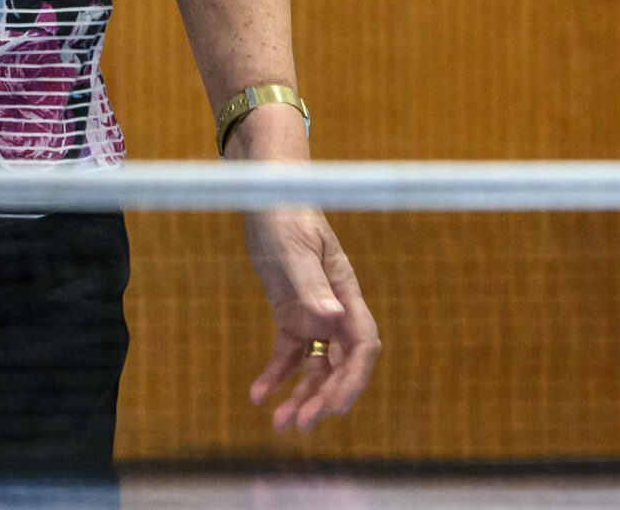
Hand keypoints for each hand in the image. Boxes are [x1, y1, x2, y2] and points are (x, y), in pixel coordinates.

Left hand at [242, 205, 380, 431]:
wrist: (266, 194)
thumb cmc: (284, 215)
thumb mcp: (293, 250)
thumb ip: (311, 286)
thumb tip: (331, 321)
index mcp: (345, 293)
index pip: (361, 345)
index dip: (353, 379)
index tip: (335, 406)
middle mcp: (334, 308)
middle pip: (339, 363)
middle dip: (324, 397)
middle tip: (299, 425)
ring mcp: (313, 312)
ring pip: (315, 366)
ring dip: (302, 395)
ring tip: (280, 424)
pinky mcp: (290, 313)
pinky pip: (287, 353)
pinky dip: (275, 376)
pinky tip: (257, 396)